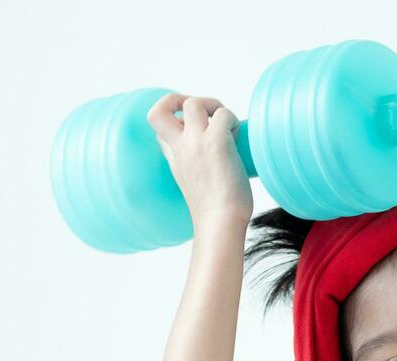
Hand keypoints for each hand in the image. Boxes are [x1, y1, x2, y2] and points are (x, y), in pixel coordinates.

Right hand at [146, 93, 252, 227]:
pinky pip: (224, 114)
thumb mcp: (195, 184)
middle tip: (205, 115)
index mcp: (174, 157)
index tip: (193, 127)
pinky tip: (237, 141)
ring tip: (226, 128)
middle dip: (181, 99)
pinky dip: (233, 121)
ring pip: (194, 102)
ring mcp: (195, 142)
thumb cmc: (216, 212)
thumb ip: (197, 164)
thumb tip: (219, 157)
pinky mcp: (216, 142)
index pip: (159, 125)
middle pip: (159, 108)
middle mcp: (179, 147)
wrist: (221, 223)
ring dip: (213, 107)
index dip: (174, 117)